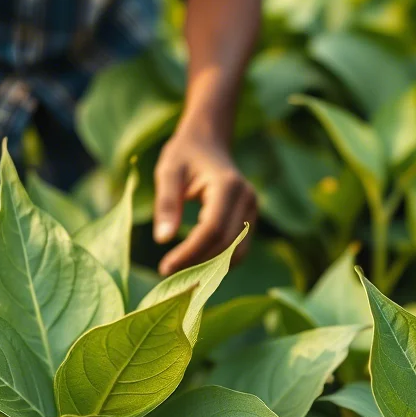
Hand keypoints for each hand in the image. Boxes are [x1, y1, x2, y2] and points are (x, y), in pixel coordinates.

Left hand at [152, 132, 256, 275]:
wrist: (209, 141)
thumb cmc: (185, 154)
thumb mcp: (168, 172)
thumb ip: (166, 204)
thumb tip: (163, 240)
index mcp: (228, 186)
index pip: (213, 229)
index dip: (191, 253)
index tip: (165, 267)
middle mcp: (247, 200)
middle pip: (226, 244)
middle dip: (199, 265)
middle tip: (168, 275)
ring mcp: (253, 211)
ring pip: (236, 252)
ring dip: (210, 268)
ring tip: (180, 275)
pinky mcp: (250, 220)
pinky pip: (237, 249)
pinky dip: (218, 261)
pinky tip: (194, 265)